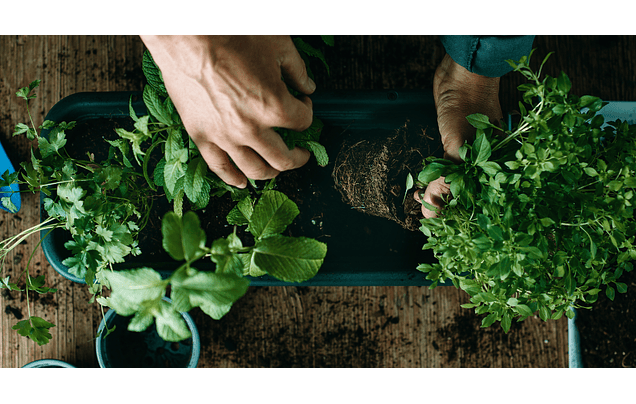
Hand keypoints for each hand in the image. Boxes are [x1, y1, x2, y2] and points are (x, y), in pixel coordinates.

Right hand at [140, 35, 315, 187]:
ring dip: (271, 172)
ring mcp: (225, 136)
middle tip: (301, 153)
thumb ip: (298, 70)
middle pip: (284, 158)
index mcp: (275, 107)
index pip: (303, 122)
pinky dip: (232, 179)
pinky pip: (219, 168)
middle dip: (298, 157)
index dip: (307, 112)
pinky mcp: (201, 136)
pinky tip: (241, 183)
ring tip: (276, 168)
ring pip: (255, 170)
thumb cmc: (231, 34)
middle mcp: (252, 129)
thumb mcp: (278, 45)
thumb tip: (309, 87)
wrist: (185, 35)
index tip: (302, 103)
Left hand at [416, 54, 502, 217]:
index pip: (484, 201)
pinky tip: (424, 191)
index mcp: (497, 167)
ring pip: (456, 183)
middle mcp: (486, 164)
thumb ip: (447, 179)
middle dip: (452, 211)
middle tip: (432, 226)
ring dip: (441, 196)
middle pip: (469, 195)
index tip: (450, 234)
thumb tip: (432, 209)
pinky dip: (435, 181)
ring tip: (425, 212)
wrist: (461, 74)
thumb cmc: (469, 106)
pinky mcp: (456, 146)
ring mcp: (472, 155)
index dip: (468, 218)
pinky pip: (446, 170)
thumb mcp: (457, 146)